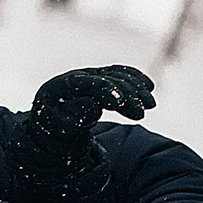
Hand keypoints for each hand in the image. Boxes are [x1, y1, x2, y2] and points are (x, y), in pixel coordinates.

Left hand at [8, 65, 156, 187]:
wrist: (51, 123)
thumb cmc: (54, 127)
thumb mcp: (59, 128)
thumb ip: (74, 117)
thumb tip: (93, 105)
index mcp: (62, 86)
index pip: (89, 84)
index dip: (107, 91)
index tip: (121, 103)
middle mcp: (78, 76)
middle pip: (107, 80)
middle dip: (127, 95)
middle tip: (141, 114)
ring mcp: (91, 76)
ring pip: (117, 76)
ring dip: (136, 88)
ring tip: (150, 104)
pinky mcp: (101, 79)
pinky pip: (120, 74)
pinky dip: (135, 79)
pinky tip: (149, 86)